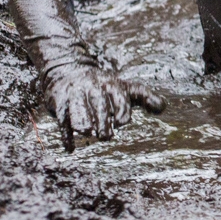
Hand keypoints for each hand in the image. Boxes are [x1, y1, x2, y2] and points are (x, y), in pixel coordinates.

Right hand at [43, 63, 164, 151]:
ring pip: (77, 107)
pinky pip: (61, 118)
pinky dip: (65, 134)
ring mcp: (74, 94)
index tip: (121, 122)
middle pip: (98, 102)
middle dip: (102, 119)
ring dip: (81, 120)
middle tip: (106, 137)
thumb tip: (162, 107)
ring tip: (87, 133)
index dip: (120, 108)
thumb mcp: (125, 87)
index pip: (118, 95)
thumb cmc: (103, 86)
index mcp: (110, 83)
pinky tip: (70, 148)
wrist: (68, 71)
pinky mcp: (58, 102)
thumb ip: (145, 96)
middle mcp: (92, 87)